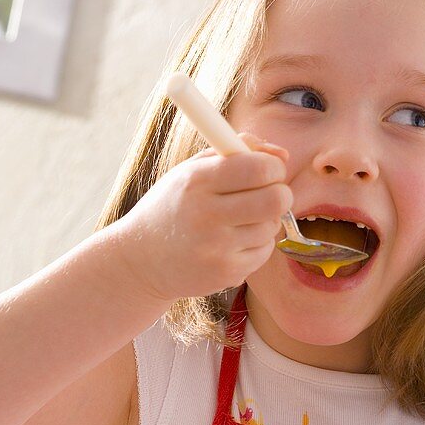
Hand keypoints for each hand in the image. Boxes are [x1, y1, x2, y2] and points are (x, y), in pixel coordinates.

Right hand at [115, 135, 291, 302]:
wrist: (141, 260)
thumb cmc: (174, 206)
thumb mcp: (192, 170)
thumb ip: (236, 151)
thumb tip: (283, 155)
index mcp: (197, 181)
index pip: (258, 168)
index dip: (273, 167)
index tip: (268, 170)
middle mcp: (206, 215)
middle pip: (275, 200)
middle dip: (281, 193)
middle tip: (269, 193)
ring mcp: (217, 248)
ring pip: (271, 226)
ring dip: (265, 220)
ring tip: (239, 220)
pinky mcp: (226, 273)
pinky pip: (265, 251)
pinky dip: (256, 243)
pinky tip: (233, 242)